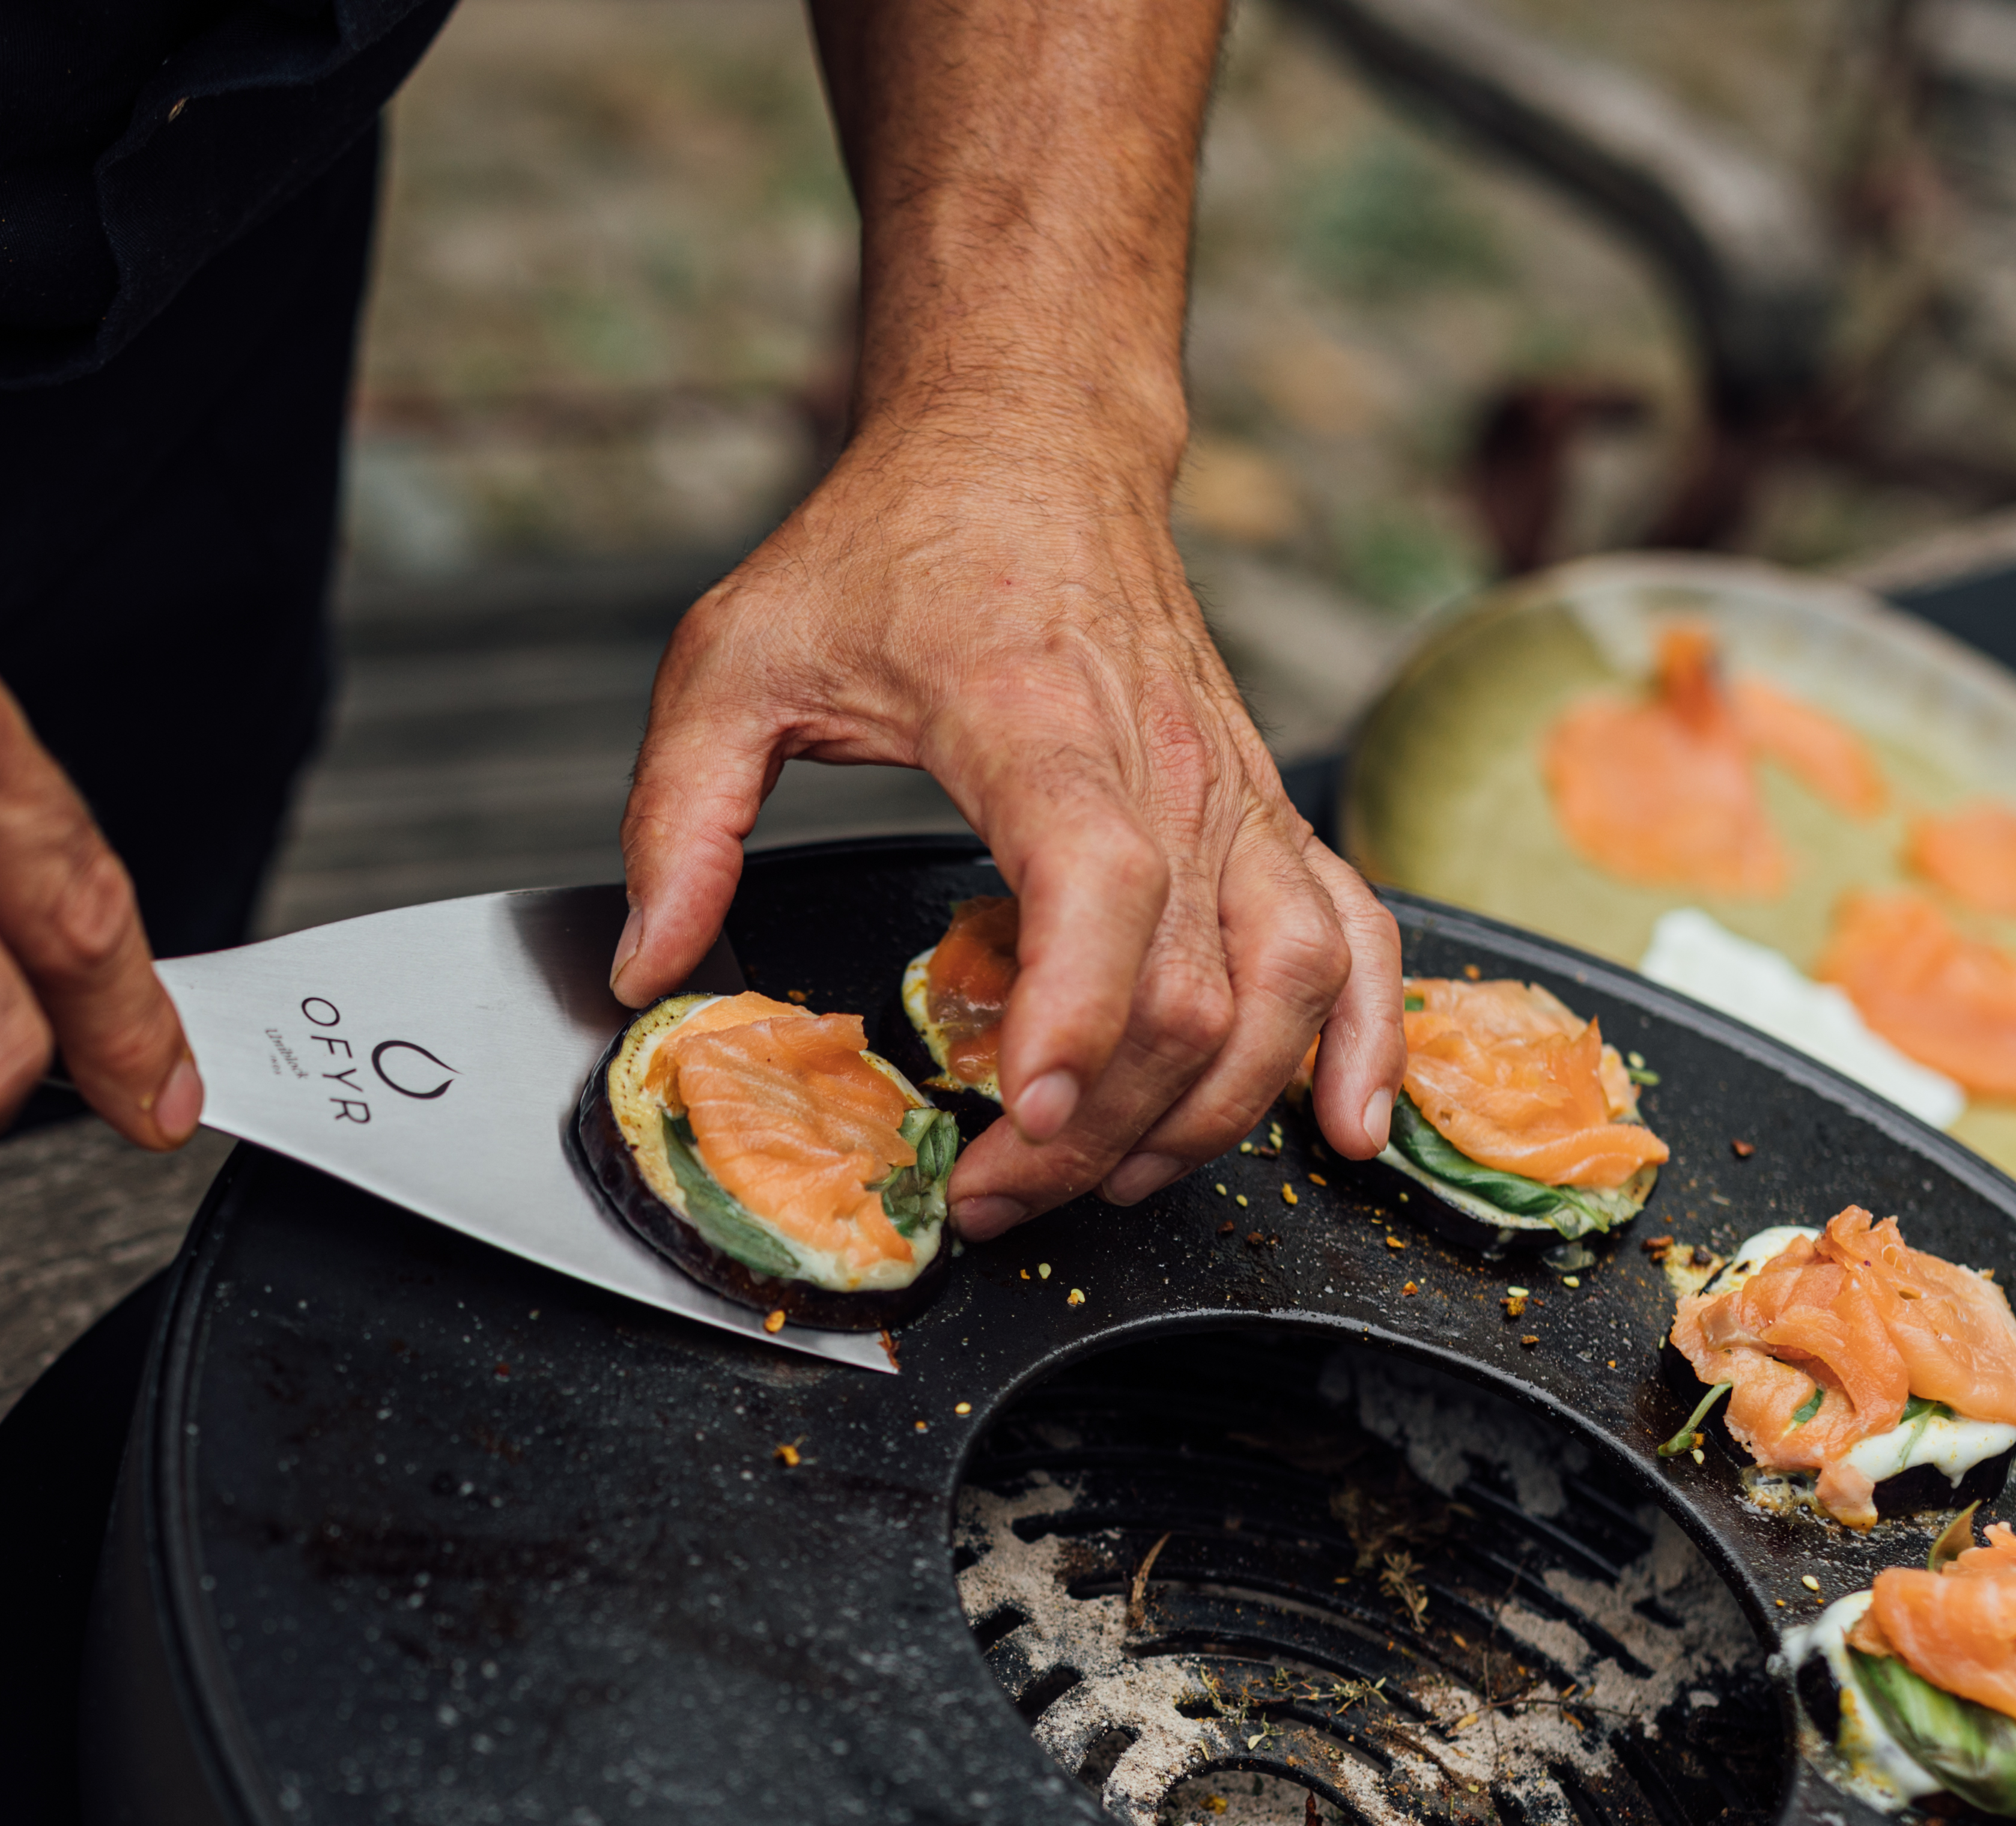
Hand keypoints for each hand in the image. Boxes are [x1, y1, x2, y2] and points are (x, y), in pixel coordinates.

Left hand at [613, 425, 1403, 1241]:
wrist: (1025, 440)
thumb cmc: (891, 545)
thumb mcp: (735, 657)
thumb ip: (677, 817)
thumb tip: (649, 966)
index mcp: (1032, 714)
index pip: (1101, 883)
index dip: (1075, 1017)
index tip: (1017, 1112)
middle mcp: (1162, 757)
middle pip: (1188, 985)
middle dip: (1095, 1126)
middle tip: (993, 1195)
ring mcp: (1231, 787)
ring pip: (1285, 984)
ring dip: (1212, 1112)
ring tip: (1112, 1180)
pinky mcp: (1264, 809)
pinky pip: (1358, 935)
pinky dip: (1366, 1039)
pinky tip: (1349, 1126)